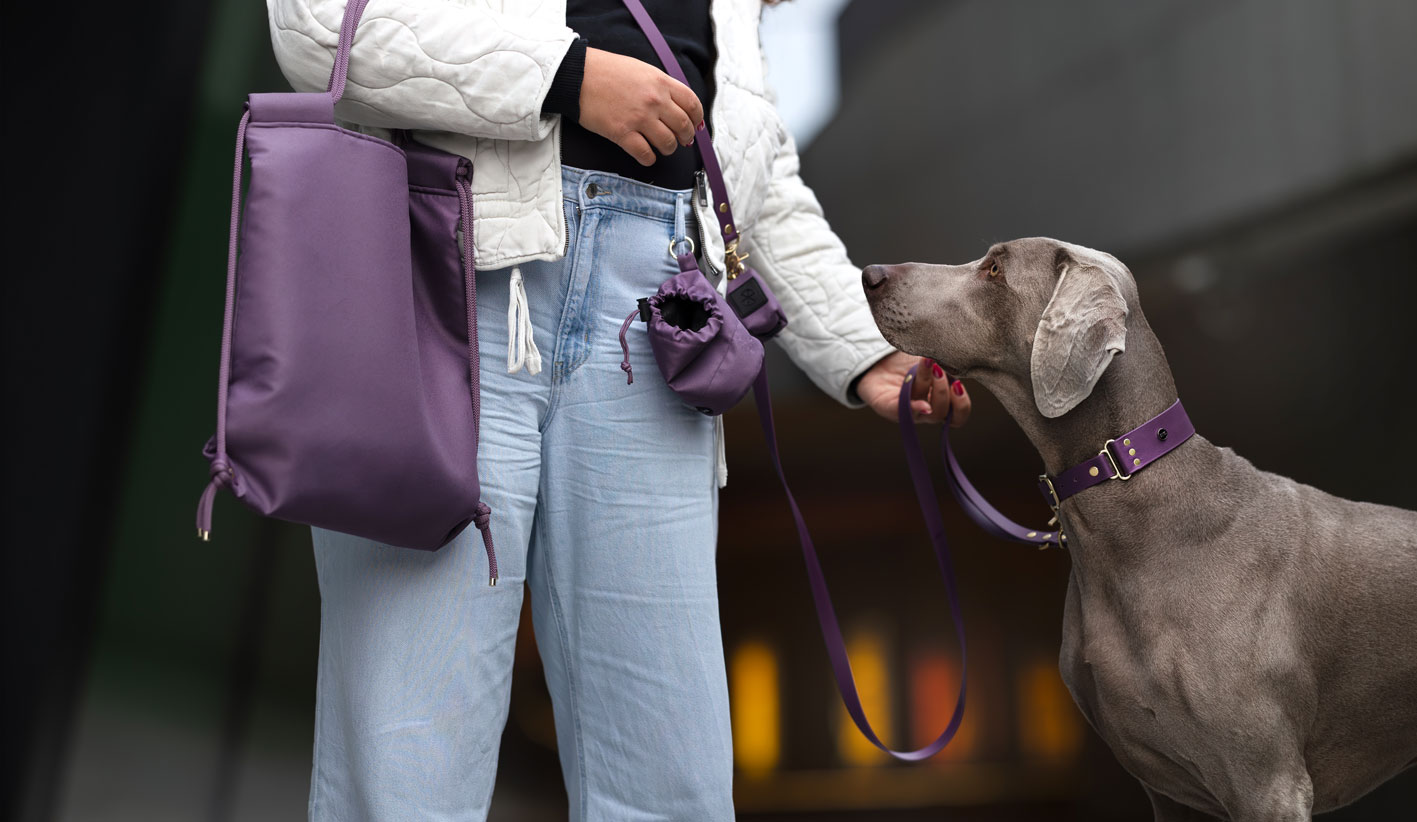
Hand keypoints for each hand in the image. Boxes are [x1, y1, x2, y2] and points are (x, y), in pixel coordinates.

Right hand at [579, 47, 703, 166]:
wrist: (578, 74)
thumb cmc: (606, 70)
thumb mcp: (641, 69)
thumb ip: (660, 86)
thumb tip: (675, 106)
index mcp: (661, 82)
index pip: (692, 103)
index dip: (697, 118)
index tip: (695, 125)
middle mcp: (654, 101)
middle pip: (683, 126)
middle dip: (686, 137)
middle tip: (681, 140)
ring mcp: (639, 118)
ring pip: (668, 143)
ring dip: (668, 149)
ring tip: (662, 148)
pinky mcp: (622, 133)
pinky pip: (645, 154)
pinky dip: (649, 158)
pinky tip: (647, 156)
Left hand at [856, 352, 971, 425]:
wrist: (880, 358)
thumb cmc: (911, 360)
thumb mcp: (935, 359)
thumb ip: (948, 364)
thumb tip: (959, 358)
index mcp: (939, 402)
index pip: (957, 416)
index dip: (962, 406)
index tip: (958, 385)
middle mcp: (924, 410)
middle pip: (940, 413)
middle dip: (942, 391)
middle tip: (938, 370)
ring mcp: (906, 410)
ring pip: (922, 408)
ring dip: (927, 385)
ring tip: (927, 363)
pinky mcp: (886, 406)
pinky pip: (898, 410)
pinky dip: (911, 407)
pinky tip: (920, 401)